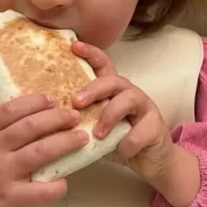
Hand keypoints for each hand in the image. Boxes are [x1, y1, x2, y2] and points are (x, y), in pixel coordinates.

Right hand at [0, 94, 87, 206]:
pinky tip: (64, 182)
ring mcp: (1, 175)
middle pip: (30, 126)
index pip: (9, 110)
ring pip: (40, 152)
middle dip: (57, 118)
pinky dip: (57, 185)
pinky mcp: (9, 199)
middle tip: (74, 116)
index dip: (34, 102)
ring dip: (65, 143)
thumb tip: (33, 123)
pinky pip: (41, 190)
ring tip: (81, 138)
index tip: (52, 99)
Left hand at [72, 42, 199, 206]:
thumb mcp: (95, 128)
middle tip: (76, 101)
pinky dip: (127, 143)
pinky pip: (140, 132)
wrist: (150, 160)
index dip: (90, 54)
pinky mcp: (156, 127)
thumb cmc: (117, 140)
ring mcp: (145, 108)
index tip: (74, 46)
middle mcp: (130, 94)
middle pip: (114, 80)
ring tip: (97, 133)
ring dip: (110, 115)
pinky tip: (121, 152)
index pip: (104, 65)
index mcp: (113, 91)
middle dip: (94, 89)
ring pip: (129, 99)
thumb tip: (50, 120)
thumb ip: (81, 120)